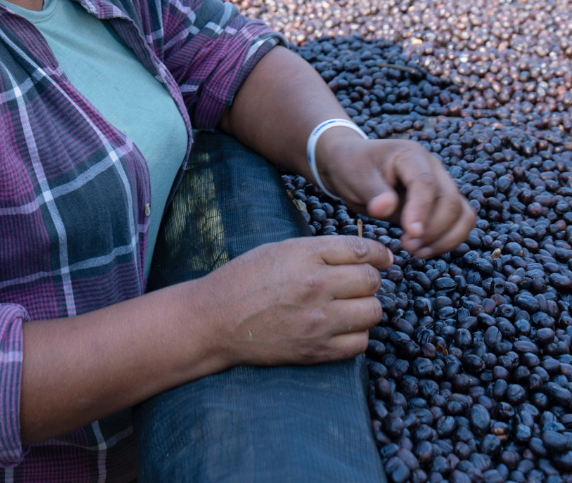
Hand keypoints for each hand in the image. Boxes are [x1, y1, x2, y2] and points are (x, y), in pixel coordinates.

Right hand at [200, 235, 391, 368]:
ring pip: (373, 312)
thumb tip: (360, 254)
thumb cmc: (244, 279)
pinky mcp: (318, 350)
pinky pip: (361, 342)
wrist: (216, 319)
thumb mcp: (278, 249)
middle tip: (358, 283)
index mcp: (305, 255)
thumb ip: (318, 250)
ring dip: (366, 307)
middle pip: (371, 280)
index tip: (384, 258)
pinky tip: (340, 327)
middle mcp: (316, 285)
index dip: (380, 254)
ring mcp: (319, 320)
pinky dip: (356, 334)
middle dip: (370, 280)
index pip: (362, 250)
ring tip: (349, 306)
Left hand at [316, 130, 475, 258]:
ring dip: (445, 238)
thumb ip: (373, 192)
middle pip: (450, 201)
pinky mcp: (441, 202)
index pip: (425, 183)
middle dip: (433, 230)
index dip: (421, 210)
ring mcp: (441, 184)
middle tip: (408, 246)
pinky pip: (459, 222)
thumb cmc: (353, 166)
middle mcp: (432, 167)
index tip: (410, 234)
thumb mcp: (355, 176)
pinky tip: (424, 249)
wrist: (351, 164)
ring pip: (462, 214)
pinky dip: (448, 239)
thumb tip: (386, 208)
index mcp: (410, 155)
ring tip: (416, 251)